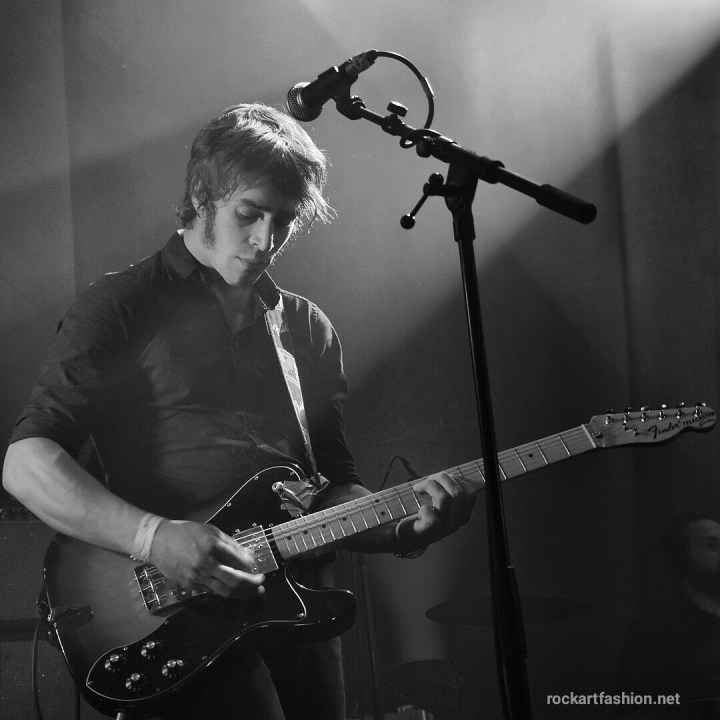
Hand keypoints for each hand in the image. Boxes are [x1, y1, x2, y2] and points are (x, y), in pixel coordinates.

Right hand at [149, 520, 264, 598]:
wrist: (157, 541)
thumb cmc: (185, 532)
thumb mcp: (210, 530)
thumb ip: (229, 543)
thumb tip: (247, 555)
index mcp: (212, 545)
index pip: (239, 561)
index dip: (251, 567)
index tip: (257, 568)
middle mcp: (206, 563)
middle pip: (234, 580)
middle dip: (251, 584)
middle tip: (261, 584)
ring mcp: (197, 576)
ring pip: (224, 591)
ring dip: (241, 593)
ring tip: (252, 592)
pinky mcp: (190, 585)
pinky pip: (212, 592)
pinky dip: (225, 591)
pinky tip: (233, 589)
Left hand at [398, 471, 475, 549]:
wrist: (405, 538)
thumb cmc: (422, 517)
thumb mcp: (439, 505)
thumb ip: (446, 491)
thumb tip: (446, 474)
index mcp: (462, 515)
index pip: (470, 494)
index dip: (456, 480)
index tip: (442, 479)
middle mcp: (456, 522)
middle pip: (458, 493)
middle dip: (442, 478)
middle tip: (429, 479)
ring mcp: (444, 527)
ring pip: (445, 498)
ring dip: (429, 486)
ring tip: (419, 488)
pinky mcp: (430, 530)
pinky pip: (430, 511)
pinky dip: (422, 505)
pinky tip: (419, 510)